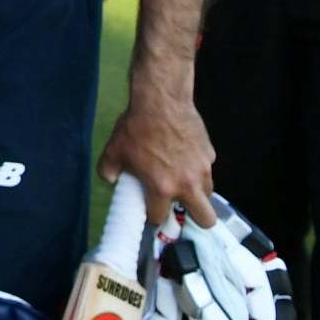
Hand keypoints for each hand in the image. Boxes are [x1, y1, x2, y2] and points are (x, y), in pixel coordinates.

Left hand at [98, 89, 215, 229]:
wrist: (161, 100)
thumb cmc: (136, 126)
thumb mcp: (114, 150)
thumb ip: (108, 170)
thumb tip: (110, 180)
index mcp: (161, 188)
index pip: (160, 217)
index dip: (153, 214)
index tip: (151, 208)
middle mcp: (187, 184)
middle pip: (206, 220)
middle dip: (194, 218)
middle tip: (181, 206)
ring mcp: (202, 169)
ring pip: (208, 195)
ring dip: (197, 193)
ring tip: (182, 180)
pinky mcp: (210, 154)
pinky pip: (207, 170)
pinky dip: (198, 169)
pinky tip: (184, 156)